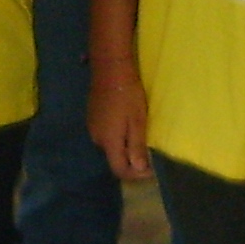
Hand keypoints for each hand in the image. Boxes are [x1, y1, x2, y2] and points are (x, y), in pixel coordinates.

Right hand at [88, 59, 150, 180]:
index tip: (152, 168)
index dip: (136, 174)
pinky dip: (118, 136)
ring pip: (111, 146)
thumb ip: (137, 146)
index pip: (120, 170)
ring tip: (141, 136)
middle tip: (149, 151)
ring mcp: (93, 127)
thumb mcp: (138, 121)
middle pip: (115, 159)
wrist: (110, 69)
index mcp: (108, 141)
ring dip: (125, 147)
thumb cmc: (128, 94)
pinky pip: (106, 135)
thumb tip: (139, 169)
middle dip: (132, 160)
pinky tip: (128, 124)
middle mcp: (97, 138)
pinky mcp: (93, 118)